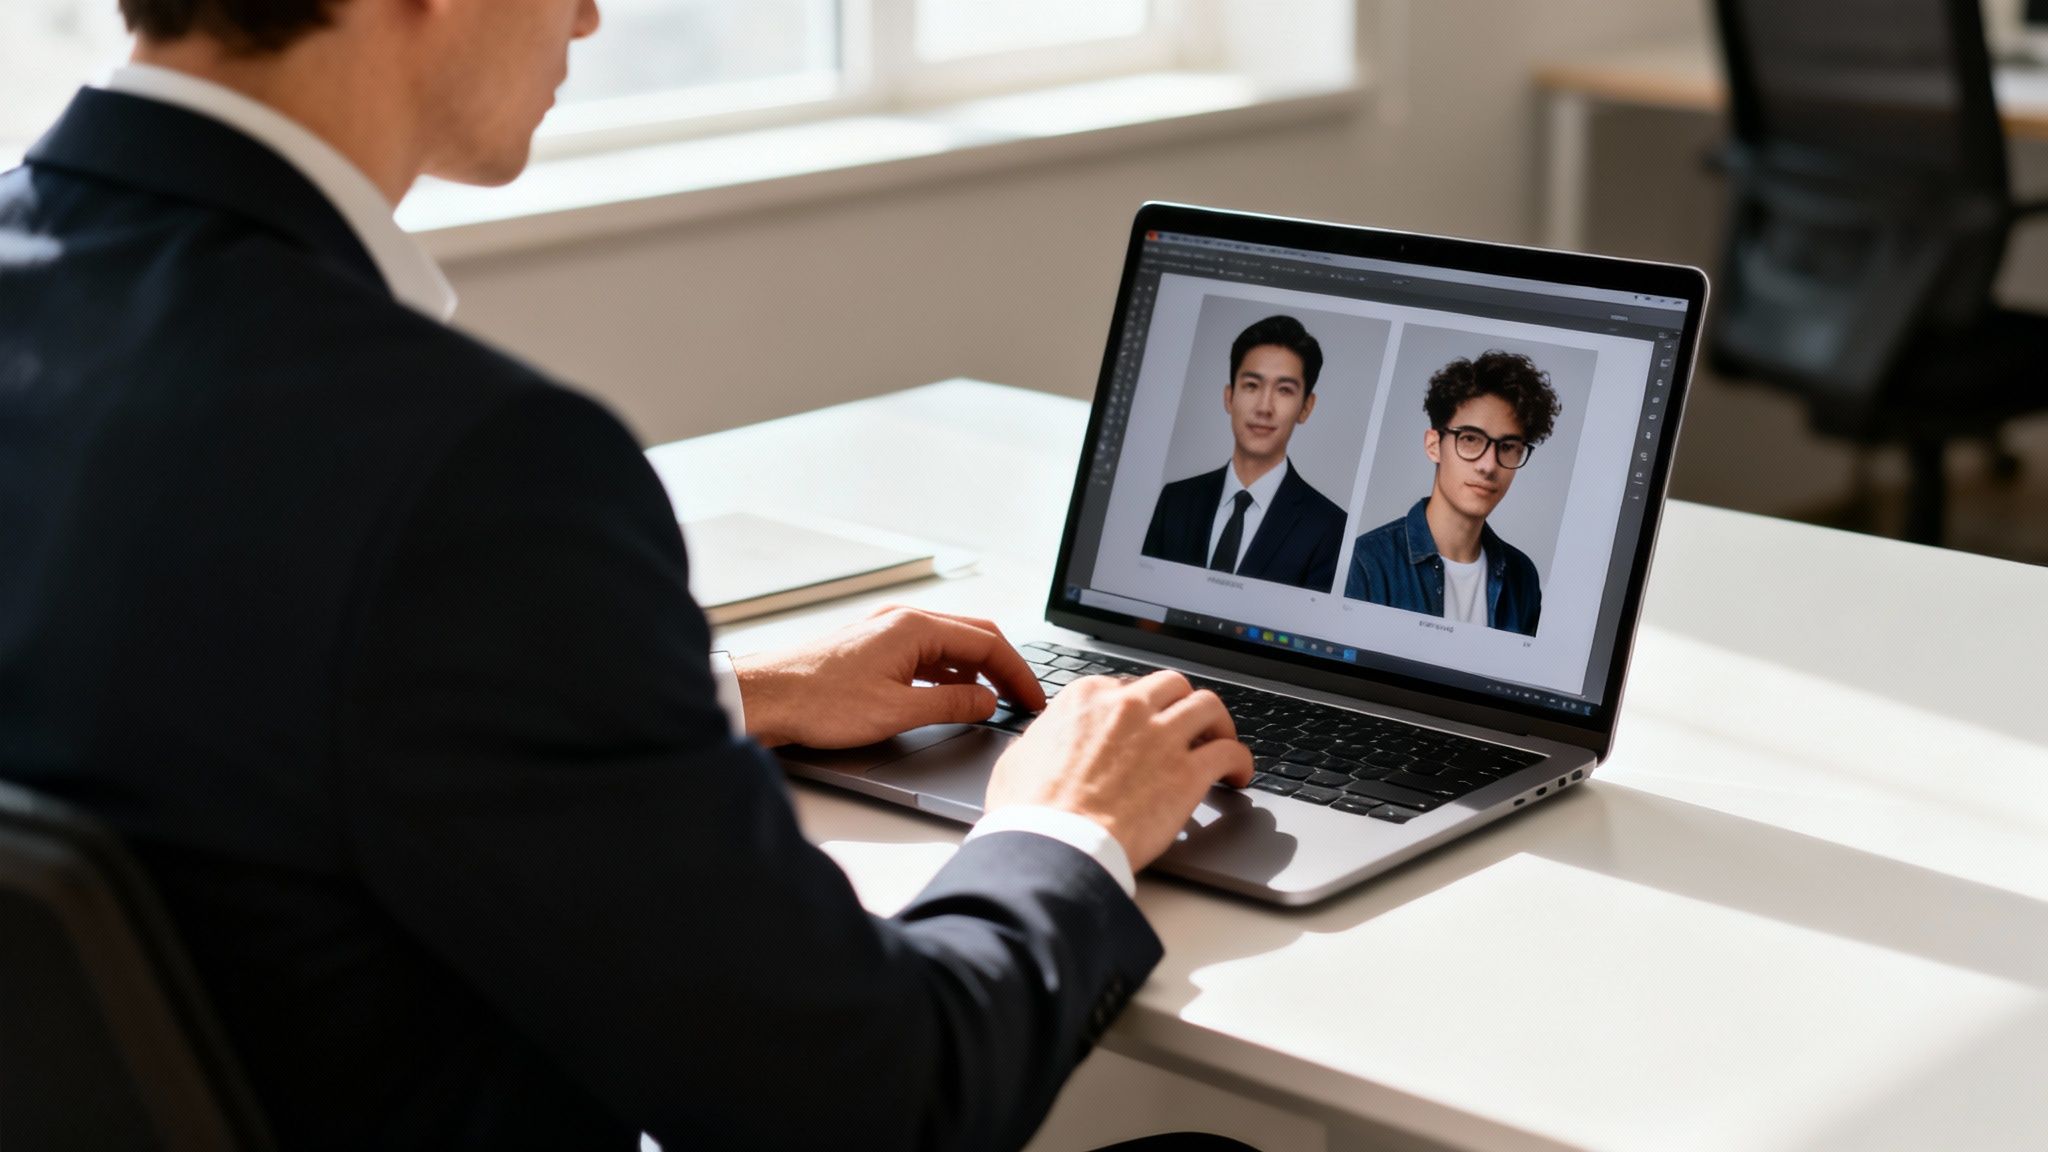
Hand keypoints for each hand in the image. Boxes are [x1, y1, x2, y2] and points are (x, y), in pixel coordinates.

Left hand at [733, 605, 1045, 748]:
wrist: (766, 697)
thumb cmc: (819, 702)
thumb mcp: (897, 711)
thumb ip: (951, 706)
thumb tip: (988, 702)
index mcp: (914, 627)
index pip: (987, 642)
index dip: (1017, 673)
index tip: (1033, 700)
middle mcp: (903, 620)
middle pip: (973, 637)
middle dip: (1004, 668)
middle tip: (1025, 699)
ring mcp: (888, 632)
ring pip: (950, 646)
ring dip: (977, 672)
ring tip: (996, 703)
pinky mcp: (875, 648)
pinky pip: (928, 655)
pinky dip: (950, 675)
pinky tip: (954, 698)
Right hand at [985, 670, 1253, 871]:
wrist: (1054, 843)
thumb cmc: (1030, 810)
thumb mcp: (1021, 757)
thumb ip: (1045, 738)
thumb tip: (1046, 742)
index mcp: (1088, 698)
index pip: (1126, 686)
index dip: (1139, 707)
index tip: (1143, 724)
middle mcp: (1129, 707)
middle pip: (1172, 685)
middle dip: (1180, 702)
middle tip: (1185, 725)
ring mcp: (1162, 736)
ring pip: (1209, 706)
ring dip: (1218, 722)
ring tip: (1220, 740)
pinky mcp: (1188, 773)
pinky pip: (1230, 752)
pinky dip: (1240, 761)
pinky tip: (1238, 775)